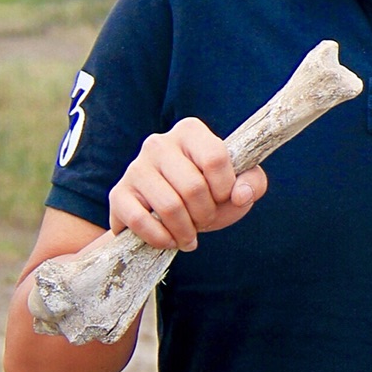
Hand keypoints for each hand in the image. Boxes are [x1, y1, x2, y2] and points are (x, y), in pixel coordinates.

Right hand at [109, 118, 266, 251]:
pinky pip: (141, 221)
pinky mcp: (119, 194)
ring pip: (169, 206)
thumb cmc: (208, 194)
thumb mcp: (238, 185)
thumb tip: (240, 194)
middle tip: (205, 221)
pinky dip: (161, 238)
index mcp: (190, 131)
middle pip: (193, 187)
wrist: (168, 215)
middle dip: (206, 214)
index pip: (215, 158)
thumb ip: (252, 184)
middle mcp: (158, 143)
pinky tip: (170, 240)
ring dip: (186, 230)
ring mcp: (135, 167)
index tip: (224, 198)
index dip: (225, 187)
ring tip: (189, 235)